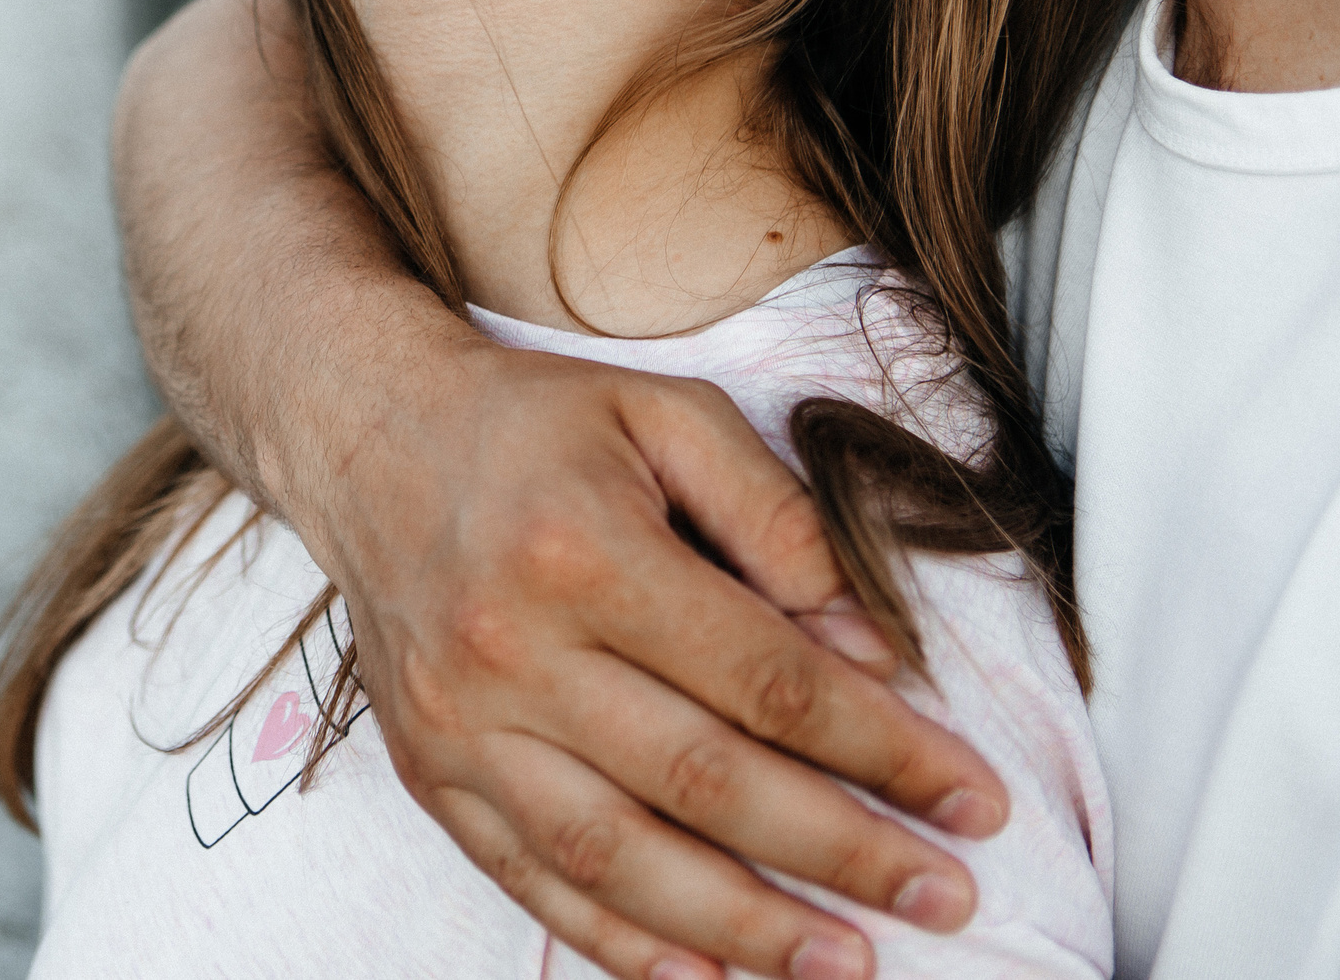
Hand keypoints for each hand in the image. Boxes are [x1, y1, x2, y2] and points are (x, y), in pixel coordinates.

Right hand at [115, 0, 1007, 979]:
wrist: (365, 434)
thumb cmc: (534, 424)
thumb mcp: (667, 415)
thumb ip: (777, 517)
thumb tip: (871, 649)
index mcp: (586, 551)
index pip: (767, 681)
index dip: (886, 751)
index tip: (974, 799)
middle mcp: (513, 648)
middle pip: (706, 782)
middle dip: (843, 852)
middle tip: (947, 896)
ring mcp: (461, 722)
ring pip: (618, 857)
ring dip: (745, 925)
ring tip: (847, 961)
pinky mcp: (430, 768)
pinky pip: (531, 878)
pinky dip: (620, 942)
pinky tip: (706, 971)